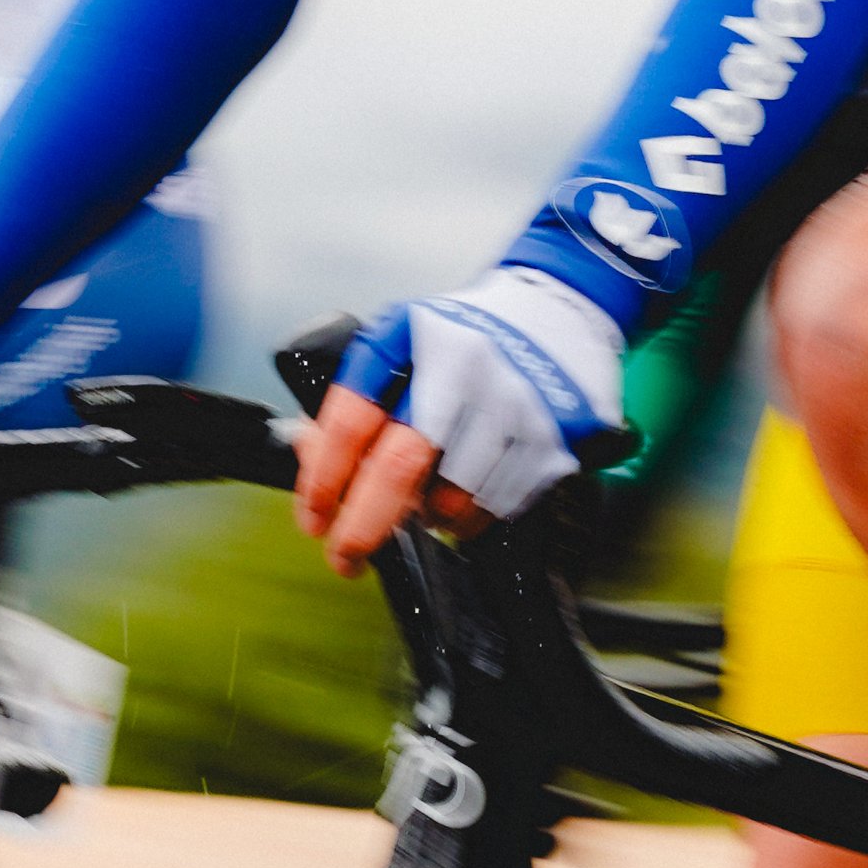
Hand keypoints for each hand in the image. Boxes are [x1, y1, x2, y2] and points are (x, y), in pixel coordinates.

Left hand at [293, 267, 622, 575]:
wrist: (556, 311)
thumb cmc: (461, 338)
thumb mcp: (401, 342)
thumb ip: (357, 397)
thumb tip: (312, 460)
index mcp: (407, 333)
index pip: (351, 419)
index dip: (324, 478)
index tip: (312, 518)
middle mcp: (458, 364)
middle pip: (398, 467)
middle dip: (362, 526)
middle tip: (345, 556)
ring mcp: (508, 401)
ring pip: (450, 498)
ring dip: (426, 521)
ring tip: (422, 507)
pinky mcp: (549, 436)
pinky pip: (496, 507)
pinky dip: (470, 518)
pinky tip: (464, 496)